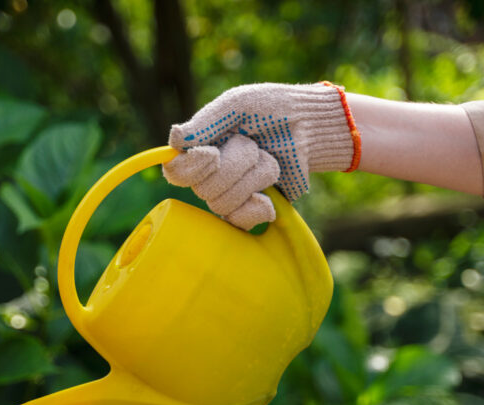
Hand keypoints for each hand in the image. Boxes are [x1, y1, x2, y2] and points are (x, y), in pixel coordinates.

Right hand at [163, 82, 358, 228]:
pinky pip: (240, 222)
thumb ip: (206, 122)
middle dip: (236, 164)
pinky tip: (269, 193)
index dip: (191, 168)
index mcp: (200, 148)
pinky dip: (257, 207)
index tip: (212, 153)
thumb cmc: (272, 108)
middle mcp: (210, 175)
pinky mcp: (251, 209)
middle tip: (254, 145)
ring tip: (267, 159)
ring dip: (253, 178)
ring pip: (223, 204)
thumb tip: (174, 139)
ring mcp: (231, 194)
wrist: (309, 127)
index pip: (175, 172)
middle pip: (203, 190)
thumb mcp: (238, 104)